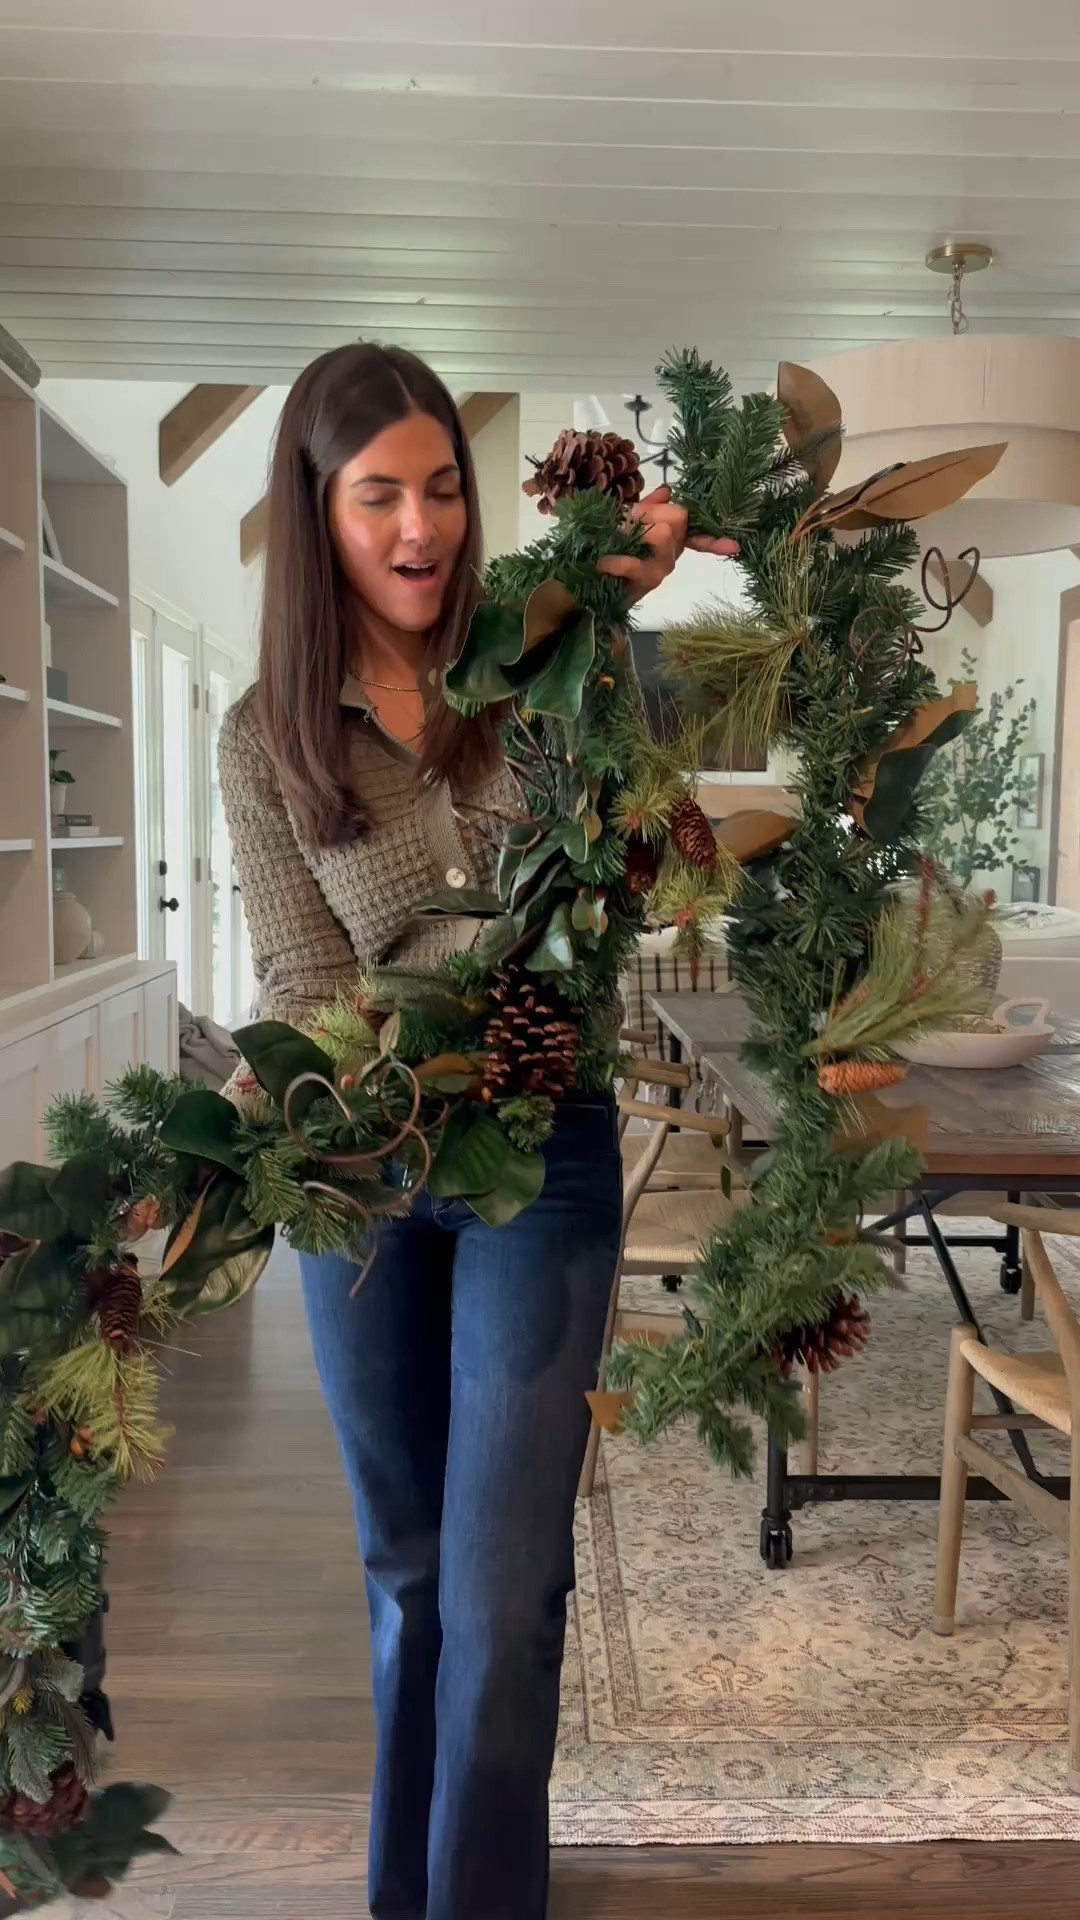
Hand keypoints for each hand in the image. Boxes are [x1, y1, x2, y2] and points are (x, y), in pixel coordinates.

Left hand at [596, 485, 739, 606]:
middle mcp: (672, 554)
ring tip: (617, 538)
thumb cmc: (607, 548)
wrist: (583, 583)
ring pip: (664, 533)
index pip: (700, 537)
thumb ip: (648, 507)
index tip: (735, 547)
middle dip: (651, 511)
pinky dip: (618, 560)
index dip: (716, 540)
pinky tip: (604, 562)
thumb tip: (668, 490)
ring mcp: (662, 569)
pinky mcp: (646, 584)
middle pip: (679, 517)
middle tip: (627, 522)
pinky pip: (637, 563)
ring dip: (638, 529)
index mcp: (671, 539)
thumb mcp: (627, 522)